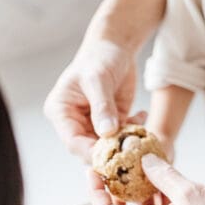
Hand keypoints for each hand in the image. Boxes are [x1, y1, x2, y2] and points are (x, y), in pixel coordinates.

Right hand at [44, 37, 136, 157]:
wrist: (115, 47)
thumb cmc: (99, 57)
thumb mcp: (99, 79)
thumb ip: (102, 106)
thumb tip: (107, 133)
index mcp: (61, 112)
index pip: (73, 142)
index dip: (91, 152)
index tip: (112, 157)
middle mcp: (75, 122)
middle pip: (90, 149)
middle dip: (111, 152)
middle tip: (132, 148)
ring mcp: (93, 124)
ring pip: (108, 146)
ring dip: (125, 143)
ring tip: (140, 132)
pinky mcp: (112, 122)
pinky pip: (122, 137)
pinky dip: (134, 132)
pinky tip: (142, 115)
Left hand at [90, 154, 204, 204]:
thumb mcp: (189, 191)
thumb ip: (162, 174)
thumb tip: (143, 160)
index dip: (96, 192)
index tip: (93, 171)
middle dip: (112, 192)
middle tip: (110, 169)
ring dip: (133, 196)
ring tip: (137, 171)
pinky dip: (149, 203)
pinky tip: (159, 184)